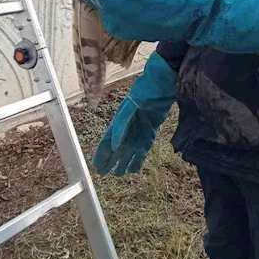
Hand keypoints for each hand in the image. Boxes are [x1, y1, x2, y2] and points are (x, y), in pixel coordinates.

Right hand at [92, 52, 176, 175]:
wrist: (161, 84)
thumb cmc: (144, 92)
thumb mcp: (130, 108)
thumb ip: (121, 126)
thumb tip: (115, 145)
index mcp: (119, 122)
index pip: (107, 142)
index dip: (102, 154)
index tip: (97, 166)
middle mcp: (128, 128)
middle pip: (117, 149)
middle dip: (110, 160)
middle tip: (104, 173)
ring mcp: (140, 131)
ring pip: (130, 151)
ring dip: (124, 162)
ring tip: (118, 174)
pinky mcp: (151, 132)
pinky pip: (143, 149)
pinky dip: (139, 159)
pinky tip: (135, 168)